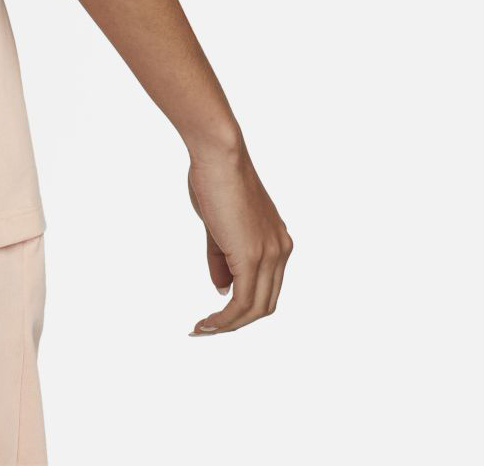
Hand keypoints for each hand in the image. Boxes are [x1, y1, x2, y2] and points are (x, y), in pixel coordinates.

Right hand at [185, 140, 292, 334]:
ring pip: (255, 308)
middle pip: (265, 303)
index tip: (217, 313)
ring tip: (203, 330)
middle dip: (237, 321)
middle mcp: (280, 250)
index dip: (243, 306)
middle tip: (208, 328)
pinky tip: (207, 323)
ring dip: (228, 325)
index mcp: (276, 240)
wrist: (218, 153)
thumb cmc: (214, 177)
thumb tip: (222, 290)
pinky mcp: (252, 256)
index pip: (266, 286)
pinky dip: (225, 319)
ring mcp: (270, 254)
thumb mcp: (218, 225)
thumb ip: (222, 258)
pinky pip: (242, 302)